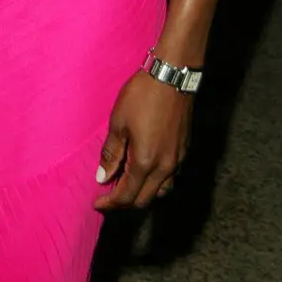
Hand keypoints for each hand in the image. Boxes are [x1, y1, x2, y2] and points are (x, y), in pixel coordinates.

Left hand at [94, 71, 191, 210]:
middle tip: (108, 197)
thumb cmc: (142, 96)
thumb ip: (111, 153)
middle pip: (145, 199)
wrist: (172, 77)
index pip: (127, 195)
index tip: (97, 204)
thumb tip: (103, 177)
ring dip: (143, 194)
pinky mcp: (184, 150)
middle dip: (125, 202)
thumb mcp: (118, 122)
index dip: (111, 203)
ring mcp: (178, 160)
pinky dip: (156, 182)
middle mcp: (165, 167)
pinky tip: (146, 170)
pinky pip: (170, 177)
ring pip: (161, 191)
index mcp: (145, 162)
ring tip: (126, 185)